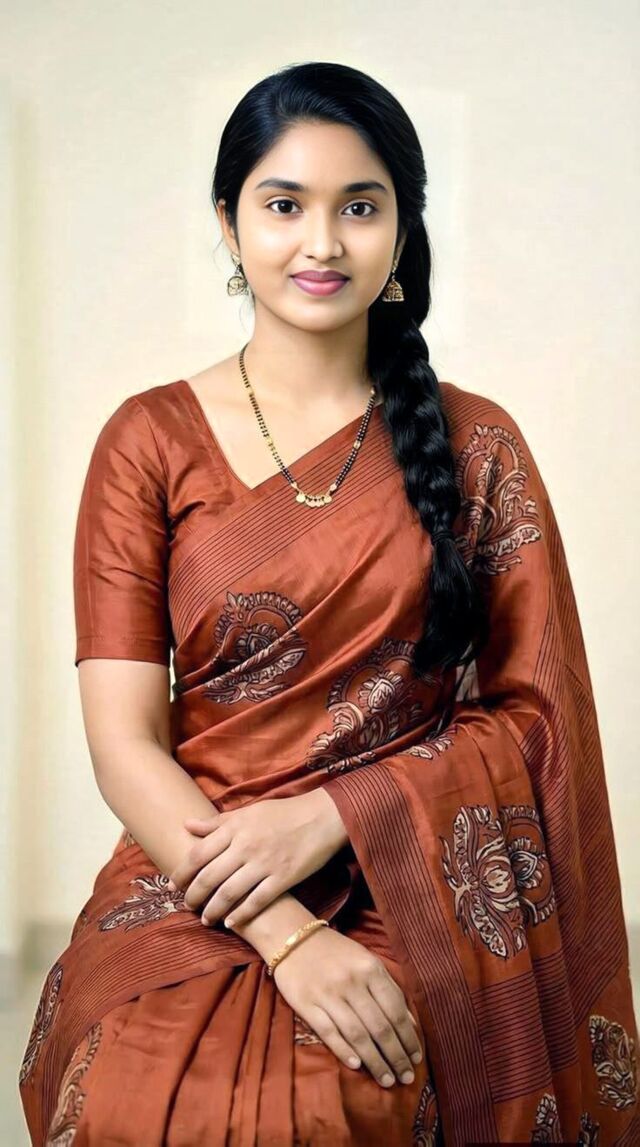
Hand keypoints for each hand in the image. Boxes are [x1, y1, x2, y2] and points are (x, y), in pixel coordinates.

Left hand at [166, 790, 348, 927]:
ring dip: (213, 909)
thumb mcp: (249, 811)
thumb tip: (187, 825)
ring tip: (205, 919)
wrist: (322, 817)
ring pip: (229, 893)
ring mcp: (264, 863)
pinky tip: (231, 922)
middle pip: (209, 877)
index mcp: (235, 828)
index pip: (198, 854)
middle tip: (187, 906)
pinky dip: (241, 914)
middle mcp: (246, 846)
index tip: (172, 886)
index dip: (182, 872)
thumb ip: (217, 823)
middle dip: (194, 896)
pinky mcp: (283, 878)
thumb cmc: (284, 813)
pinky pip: (257, 901)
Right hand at [272, 926, 423, 1088]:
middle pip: (379, 1027)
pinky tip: (357, 1066)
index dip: (408, 1038)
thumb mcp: (367, 961)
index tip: (416, 1058)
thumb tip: (410, 1024)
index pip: (396, 1011)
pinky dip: (344, 1051)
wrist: (292, 938)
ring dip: (375, 1062)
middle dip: (396, 1057)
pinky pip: (329, 1032)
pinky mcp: (306, 1004)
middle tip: (406, 1078)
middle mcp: (351, 982)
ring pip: (357, 1035)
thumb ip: (389, 990)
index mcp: (370, 968)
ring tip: (387, 1079)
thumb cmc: (336, 952)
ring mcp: (328, 994)